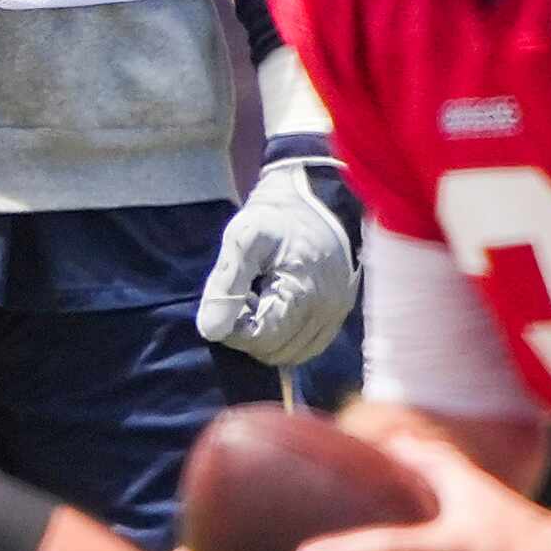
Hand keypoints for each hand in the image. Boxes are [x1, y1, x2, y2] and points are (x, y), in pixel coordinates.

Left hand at [201, 158, 357, 366]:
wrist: (317, 197)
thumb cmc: (276, 216)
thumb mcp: (243, 239)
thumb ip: (225, 285)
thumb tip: (210, 331)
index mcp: (303, 294)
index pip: (261, 339)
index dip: (235, 329)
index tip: (226, 301)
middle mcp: (326, 312)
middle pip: (276, 351)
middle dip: (250, 333)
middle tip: (240, 299)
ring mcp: (336, 314)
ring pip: (293, 353)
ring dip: (268, 337)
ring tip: (257, 301)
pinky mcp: (339, 312)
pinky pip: (310, 344)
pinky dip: (287, 336)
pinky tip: (274, 306)